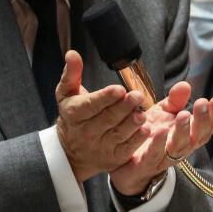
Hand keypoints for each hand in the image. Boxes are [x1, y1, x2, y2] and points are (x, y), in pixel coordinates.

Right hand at [56, 50, 152, 182]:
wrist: (71, 152)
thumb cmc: (73, 116)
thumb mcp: (66, 93)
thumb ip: (71, 74)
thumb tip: (72, 54)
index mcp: (74, 114)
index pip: (90, 105)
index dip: (105, 98)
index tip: (119, 89)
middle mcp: (86, 132)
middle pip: (107, 119)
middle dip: (123, 107)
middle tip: (138, 96)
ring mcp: (100, 146)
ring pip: (118, 134)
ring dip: (131, 123)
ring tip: (142, 113)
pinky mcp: (113, 157)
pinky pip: (126, 148)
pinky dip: (136, 140)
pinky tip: (146, 129)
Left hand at [110, 82, 212, 195]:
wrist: (127, 158)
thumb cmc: (150, 134)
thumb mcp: (163, 113)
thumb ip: (175, 101)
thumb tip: (185, 85)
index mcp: (188, 135)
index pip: (208, 128)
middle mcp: (181, 148)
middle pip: (198, 137)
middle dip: (202, 120)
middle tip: (201, 103)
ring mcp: (166, 157)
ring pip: (179, 147)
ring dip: (183, 131)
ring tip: (184, 115)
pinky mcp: (147, 163)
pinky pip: (154, 155)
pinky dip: (158, 143)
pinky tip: (160, 129)